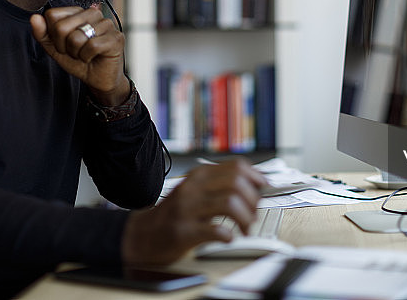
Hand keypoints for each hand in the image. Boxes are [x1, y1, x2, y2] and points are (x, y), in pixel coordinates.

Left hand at [30, 7, 128, 104]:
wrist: (97, 79)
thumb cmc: (80, 61)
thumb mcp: (56, 49)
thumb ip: (43, 34)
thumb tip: (34, 18)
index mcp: (78, 12)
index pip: (52, 15)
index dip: (54, 35)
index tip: (64, 44)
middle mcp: (93, 13)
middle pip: (62, 26)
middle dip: (65, 46)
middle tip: (75, 52)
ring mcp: (107, 24)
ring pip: (77, 37)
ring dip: (77, 53)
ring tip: (85, 54)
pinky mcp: (116, 38)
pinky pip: (92, 46)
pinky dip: (88, 57)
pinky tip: (93, 57)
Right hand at [121, 158, 267, 265]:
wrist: (143, 235)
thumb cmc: (174, 214)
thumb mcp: (195, 190)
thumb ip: (219, 185)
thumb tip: (256, 185)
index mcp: (198, 176)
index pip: (236, 167)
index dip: (256, 178)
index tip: (263, 189)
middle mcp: (193, 188)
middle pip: (237, 183)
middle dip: (253, 201)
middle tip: (252, 215)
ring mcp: (187, 209)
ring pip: (230, 204)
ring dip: (245, 219)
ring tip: (244, 229)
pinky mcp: (184, 231)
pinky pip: (216, 230)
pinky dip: (229, 236)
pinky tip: (228, 238)